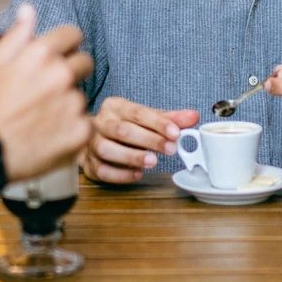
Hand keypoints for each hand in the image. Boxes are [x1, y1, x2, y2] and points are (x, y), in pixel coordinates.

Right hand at [0, 4, 93, 181]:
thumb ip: (16, 36)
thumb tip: (29, 9)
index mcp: (40, 54)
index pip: (73, 34)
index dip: (64, 45)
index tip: (56, 57)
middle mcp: (61, 75)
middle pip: (84, 63)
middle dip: (70, 71)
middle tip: (47, 92)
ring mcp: (73, 104)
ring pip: (81, 95)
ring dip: (68, 103)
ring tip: (41, 118)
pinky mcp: (80, 132)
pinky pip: (85, 124)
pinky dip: (72, 130)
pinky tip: (49, 135)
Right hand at [84, 97, 198, 184]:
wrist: (93, 138)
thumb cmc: (124, 126)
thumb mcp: (146, 118)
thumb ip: (169, 119)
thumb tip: (193, 117)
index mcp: (114, 106)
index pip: (137, 112)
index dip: (158, 123)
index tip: (176, 132)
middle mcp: (99, 123)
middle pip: (122, 131)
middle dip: (149, 140)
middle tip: (170, 149)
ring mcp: (90, 144)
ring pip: (108, 150)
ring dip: (132, 157)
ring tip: (153, 162)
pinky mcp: (88, 164)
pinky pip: (102, 170)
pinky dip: (120, 174)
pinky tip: (137, 174)